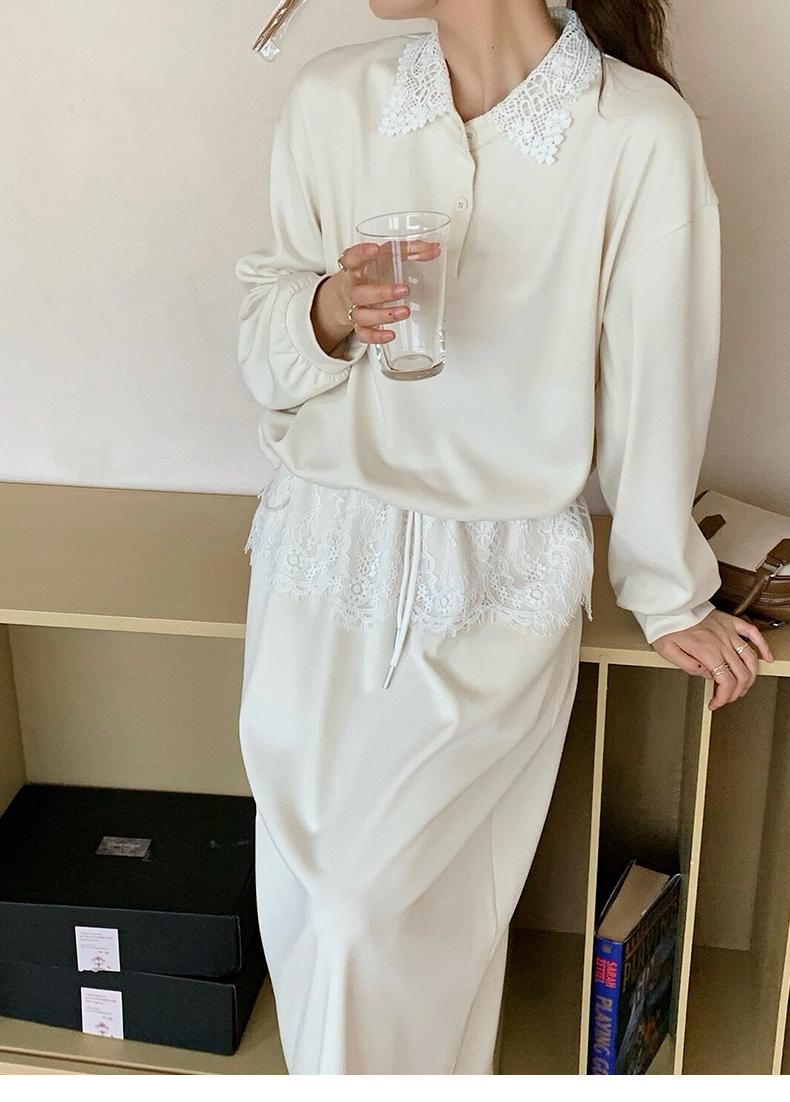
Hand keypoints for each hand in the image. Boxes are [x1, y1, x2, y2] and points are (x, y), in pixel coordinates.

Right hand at [313, 239, 439, 349]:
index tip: (375, 249)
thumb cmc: (369, 273)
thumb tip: (434, 249)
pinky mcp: (358, 325)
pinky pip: (363, 334)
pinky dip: (376, 336)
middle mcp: (352, 289)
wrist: (345, 295)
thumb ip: (410, 251)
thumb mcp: (385, 258)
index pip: (351, 259)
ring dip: (383, 315)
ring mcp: (354, 308)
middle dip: (381, 293)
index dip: (361, 253)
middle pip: (359, 293)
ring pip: (362, 315)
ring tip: (404, 312)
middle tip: (404, 289)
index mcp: (355, 269)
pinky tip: (390, 334)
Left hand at [650, 609, 774, 710]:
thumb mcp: (668, 652)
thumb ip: (689, 667)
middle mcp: (721, 642)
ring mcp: (728, 632)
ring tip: (744, 685)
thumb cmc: (666, 625)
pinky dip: (763, 646)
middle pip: (741, 674)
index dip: (723, 697)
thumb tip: (706, 674)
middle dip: (736, 692)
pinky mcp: (730, 622)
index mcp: (707, 651)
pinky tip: (766, 657)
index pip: (726, 681)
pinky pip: (753, 633)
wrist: (669, 604)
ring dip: (750, 676)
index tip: (715, 703)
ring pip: (750, 658)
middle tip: (727, 697)